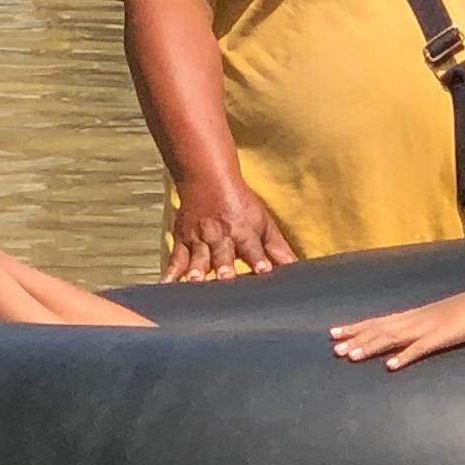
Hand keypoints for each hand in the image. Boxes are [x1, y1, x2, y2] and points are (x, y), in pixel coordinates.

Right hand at [163, 177, 295, 279]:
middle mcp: (220, 236)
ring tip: (196, 281)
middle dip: (224, 265)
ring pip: (198, 256)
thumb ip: (277, 247)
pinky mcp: (182, 241)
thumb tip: (296, 267)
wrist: (206, 178)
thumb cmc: (238, 203)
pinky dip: (171, 273)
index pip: (252, 246)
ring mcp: (199, 239)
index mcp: (243, 231)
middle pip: (222, 252)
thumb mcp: (262, 221)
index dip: (258, 258)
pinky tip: (167, 285)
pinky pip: (176, 259)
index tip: (264, 270)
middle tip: (226, 277)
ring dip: (197, 269)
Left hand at [331, 286, 464, 370]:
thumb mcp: (437, 320)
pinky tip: (391, 365)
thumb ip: (419, 330)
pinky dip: (404, 355)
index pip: (377, 322)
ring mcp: (427, 328)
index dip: (355, 328)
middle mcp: (414, 320)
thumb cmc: (464, 312)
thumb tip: (401, 341)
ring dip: (371, 347)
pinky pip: (420, 348)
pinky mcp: (443, 337)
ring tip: (352, 356)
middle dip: (355, 339)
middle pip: (379, 329)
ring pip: (393, 337)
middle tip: (333, 349)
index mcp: (412, 316)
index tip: (333, 334)